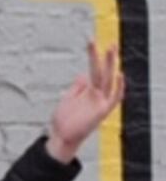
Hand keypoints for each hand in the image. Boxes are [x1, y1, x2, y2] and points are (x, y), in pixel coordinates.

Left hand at [45, 41, 123, 162]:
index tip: (92, 43)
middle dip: (107, 58)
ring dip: (110, 66)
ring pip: (107, 80)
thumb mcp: (68, 99)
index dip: (94, 57)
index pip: (94, 71)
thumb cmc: (64, 121)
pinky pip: (113, 99)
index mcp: (88, 91)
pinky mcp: (101, 112)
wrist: (61, 138)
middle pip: (103, 73)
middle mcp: (97, 95)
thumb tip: (82, 75)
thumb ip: (76, 88)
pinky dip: (118, 88)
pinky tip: (119, 76)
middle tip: (112, 42)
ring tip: (112, 50)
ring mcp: (100, 103)